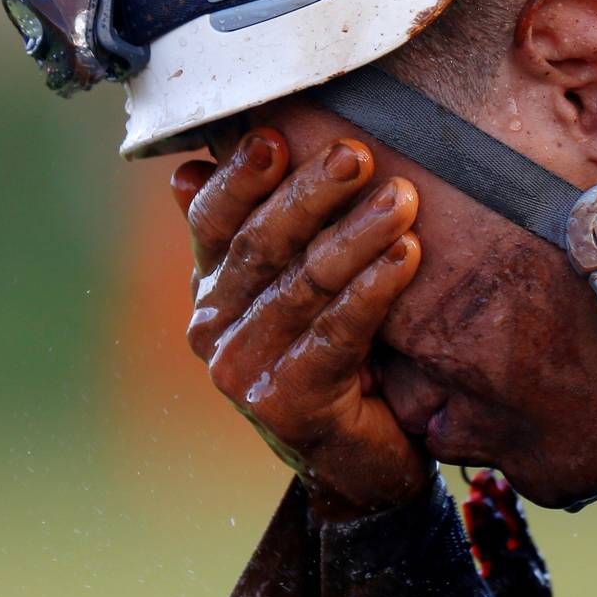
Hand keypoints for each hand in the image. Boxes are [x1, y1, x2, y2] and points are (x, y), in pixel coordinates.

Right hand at [172, 128, 430, 519]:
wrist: (360, 461)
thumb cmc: (334, 359)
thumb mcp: (291, 289)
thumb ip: (257, 234)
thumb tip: (189, 170)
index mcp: (210, 287)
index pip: (213, 219)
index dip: (241, 177)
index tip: (275, 135)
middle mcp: (213, 328)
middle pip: (260, 244)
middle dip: (311, 194)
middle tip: (358, 155)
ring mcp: (242, 370)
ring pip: (302, 285)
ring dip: (356, 236)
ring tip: (402, 199)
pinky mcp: (285, 404)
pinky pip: (336, 333)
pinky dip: (374, 289)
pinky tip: (406, 255)